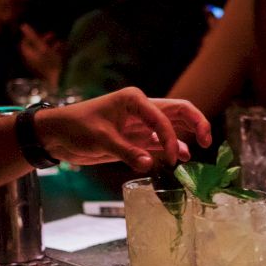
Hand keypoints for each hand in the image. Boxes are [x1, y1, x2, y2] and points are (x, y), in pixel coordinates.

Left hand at [19, 24, 62, 88]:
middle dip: (43, 39)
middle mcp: (31, 60)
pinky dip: (54, 52)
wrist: (59, 81)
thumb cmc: (50, 62)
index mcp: (28, 54)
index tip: (40, 30)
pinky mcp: (46, 69)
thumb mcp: (42, 47)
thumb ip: (32, 36)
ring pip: (43, 52)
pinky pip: (48, 58)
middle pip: (34, 47)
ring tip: (61, 42)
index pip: (24, 42)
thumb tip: (22, 25)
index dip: (31, 35)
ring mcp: (38, 65)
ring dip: (51, 45)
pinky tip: (63, 50)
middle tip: (53, 34)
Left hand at [36, 87, 211, 171]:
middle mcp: (143, 109)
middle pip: (179, 111)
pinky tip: (178, 161)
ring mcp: (141, 124)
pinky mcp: (137, 139)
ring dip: (185, 139)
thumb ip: (126, 152)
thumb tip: (149, 165)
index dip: (171, 138)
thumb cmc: (75, 127)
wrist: (57, 136)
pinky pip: (160, 143)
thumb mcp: (100, 139)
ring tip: (194, 157)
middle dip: (196, 124)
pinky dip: (171, 150)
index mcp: (134, 100)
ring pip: (173, 127)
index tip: (170, 159)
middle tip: (207, 142)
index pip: (165, 116)